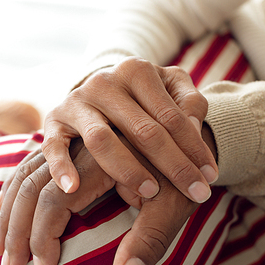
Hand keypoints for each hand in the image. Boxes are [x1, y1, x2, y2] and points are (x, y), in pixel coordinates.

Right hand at [0, 126, 216, 264]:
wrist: (182, 134)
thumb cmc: (181, 174)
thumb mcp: (175, 206)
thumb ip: (150, 238)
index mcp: (100, 160)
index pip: (55, 198)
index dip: (44, 235)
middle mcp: (77, 149)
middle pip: (29, 186)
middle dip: (14, 229)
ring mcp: (69, 147)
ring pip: (23, 175)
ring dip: (6, 212)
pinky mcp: (67, 151)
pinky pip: (28, 168)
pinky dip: (11, 191)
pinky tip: (0, 208)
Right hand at [42, 57, 217, 203]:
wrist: (97, 89)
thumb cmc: (140, 96)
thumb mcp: (169, 87)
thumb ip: (189, 102)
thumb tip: (195, 129)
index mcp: (136, 71)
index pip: (170, 115)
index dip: (194, 148)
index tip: (210, 177)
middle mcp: (103, 82)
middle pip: (142, 130)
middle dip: (172, 165)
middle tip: (195, 194)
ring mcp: (76, 101)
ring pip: (101, 140)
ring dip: (127, 170)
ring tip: (150, 193)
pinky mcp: (54, 120)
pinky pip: (54, 146)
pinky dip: (62, 167)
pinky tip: (73, 188)